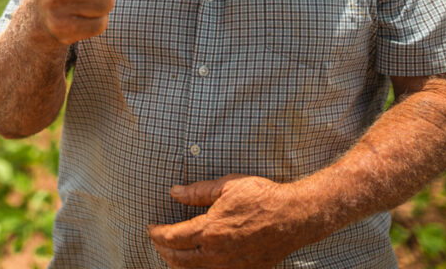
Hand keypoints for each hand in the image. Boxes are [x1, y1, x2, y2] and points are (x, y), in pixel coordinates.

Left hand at [148, 175, 314, 268]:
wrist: (294, 217)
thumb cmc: (262, 198)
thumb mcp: (227, 186)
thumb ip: (197, 192)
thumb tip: (174, 192)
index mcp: (210, 230)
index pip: (173, 237)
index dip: (157, 234)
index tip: (151, 227)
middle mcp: (217, 252)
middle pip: (179, 258)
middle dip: (163, 250)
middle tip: (157, 240)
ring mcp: (230, 265)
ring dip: (177, 263)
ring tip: (171, 254)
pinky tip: (196, 263)